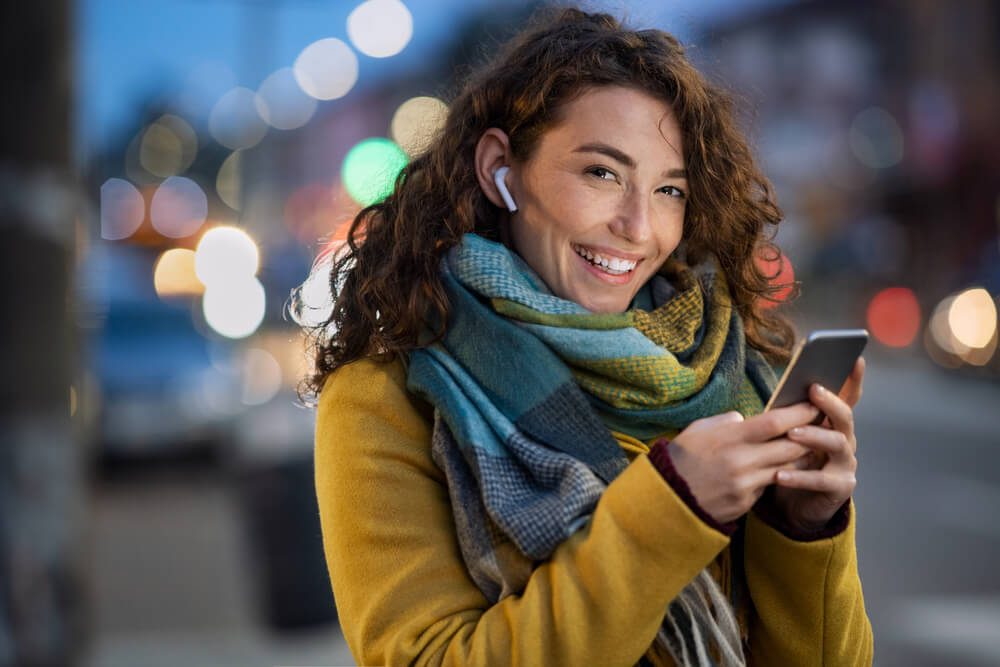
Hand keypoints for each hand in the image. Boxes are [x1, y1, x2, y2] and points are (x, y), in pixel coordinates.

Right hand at [670, 402, 820, 523]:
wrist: (667, 499)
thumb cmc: (680, 459)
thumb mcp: (697, 430)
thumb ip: (724, 422)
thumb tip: (744, 418)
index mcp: (729, 438)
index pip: (775, 422)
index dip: (799, 413)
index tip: (813, 405)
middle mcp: (741, 461)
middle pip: (791, 445)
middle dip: (811, 434)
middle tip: (822, 424)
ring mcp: (746, 484)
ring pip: (788, 468)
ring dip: (802, 457)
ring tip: (812, 446)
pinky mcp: (746, 502)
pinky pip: (771, 485)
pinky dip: (781, 475)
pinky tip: (786, 468)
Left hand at [771, 357, 864, 530]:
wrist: (795, 505)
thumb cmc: (791, 461)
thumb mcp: (789, 435)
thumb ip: (791, 415)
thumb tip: (784, 388)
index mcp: (833, 423)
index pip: (848, 397)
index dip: (853, 379)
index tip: (856, 359)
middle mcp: (845, 440)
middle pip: (845, 416)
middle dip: (831, 402)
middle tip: (814, 389)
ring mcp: (845, 464)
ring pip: (836, 444)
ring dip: (814, 436)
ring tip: (792, 434)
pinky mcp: (840, 488)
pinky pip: (821, 480)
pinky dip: (799, 477)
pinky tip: (779, 475)